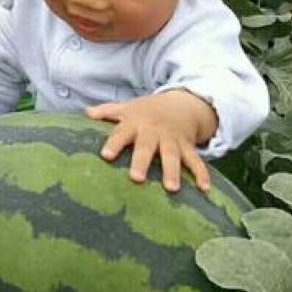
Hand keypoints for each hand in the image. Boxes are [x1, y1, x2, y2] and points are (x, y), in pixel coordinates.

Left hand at [86, 90, 218, 193]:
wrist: (180, 103)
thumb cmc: (147, 111)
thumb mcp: (127, 108)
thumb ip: (107, 111)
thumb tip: (86, 113)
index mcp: (135, 123)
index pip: (121, 133)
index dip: (114, 143)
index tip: (105, 156)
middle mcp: (153, 132)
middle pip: (147, 147)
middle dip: (142, 161)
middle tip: (136, 178)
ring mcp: (172, 140)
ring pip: (172, 156)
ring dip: (172, 171)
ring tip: (171, 188)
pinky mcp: (187, 146)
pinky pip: (195, 160)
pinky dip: (201, 174)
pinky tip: (204, 189)